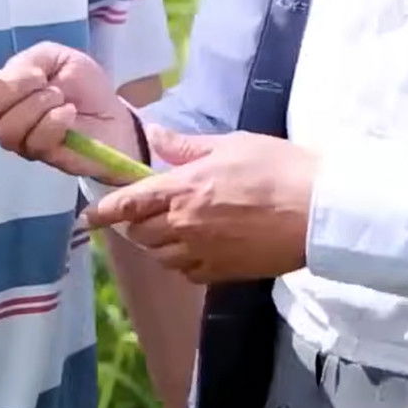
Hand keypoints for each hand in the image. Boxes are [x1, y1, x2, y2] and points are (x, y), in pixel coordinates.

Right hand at [0, 42, 139, 181]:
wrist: (114, 116)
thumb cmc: (82, 86)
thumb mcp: (57, 57)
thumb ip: (30, 60)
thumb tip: (13, 77)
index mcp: (0, 89)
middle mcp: (1, 116)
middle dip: (13, 88)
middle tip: (41, 80)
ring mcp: (19, 139)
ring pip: (6, 127)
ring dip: (37, 105)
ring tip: (60, 98)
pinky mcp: (40, 155)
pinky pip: (34, 141)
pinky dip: (53, 121)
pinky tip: (68, 113)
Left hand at [85, 125, 317, 283]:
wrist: (318, 210)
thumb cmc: (277, 168)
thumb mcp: (231, 144)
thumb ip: (186, 146)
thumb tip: (153, 135)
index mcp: (182, 189)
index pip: (128, 204)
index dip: (104, 212)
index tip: (90, 216)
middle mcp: (184, 225)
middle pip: (140, 233)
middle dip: (134, 224)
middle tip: (142, 212)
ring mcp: (203, 252)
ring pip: (161, 256)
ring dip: (157, 243)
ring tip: (169, 229)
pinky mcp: (223, 272)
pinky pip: (186, 272)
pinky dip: (181, 262)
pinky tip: (194, 249)